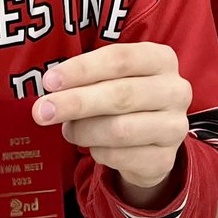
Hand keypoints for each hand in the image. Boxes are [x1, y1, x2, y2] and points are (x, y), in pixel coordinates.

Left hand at [33, 43, 190, 195]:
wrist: (151, 141)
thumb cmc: (124, 97)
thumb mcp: (111, 78)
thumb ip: (87, 78)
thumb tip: (50, 88)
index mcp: (161, 59)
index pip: (120, 58)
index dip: (82, 69)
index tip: (49, 81)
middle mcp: (176, 90)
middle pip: (120, 95)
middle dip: (75, 102)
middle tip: (42, 111)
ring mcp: (175, 127)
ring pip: (119, 130)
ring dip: (84, 131)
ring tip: (67, 129)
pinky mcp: (166, 159)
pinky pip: (121, 157)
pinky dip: (98, 152)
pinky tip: (92, 146)